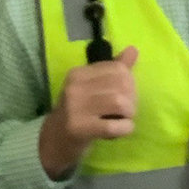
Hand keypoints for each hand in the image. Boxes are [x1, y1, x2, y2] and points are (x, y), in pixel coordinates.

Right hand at [38, 46, 138, 177]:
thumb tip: (133, 49)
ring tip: (123, 120)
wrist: (55, 139)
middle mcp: (75, 87)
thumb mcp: (92, 88)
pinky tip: (122, 130)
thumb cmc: (79, 112)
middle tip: (126, 111)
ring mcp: (75, 108)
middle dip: (132, 99)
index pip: (117, 68)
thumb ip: (113, 69)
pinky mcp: (79, 128)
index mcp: (79, 73)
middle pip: (121, 85)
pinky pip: (113, 126)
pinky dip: (125, 128)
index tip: (125, 95)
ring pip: (119, 103)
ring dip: (129, 114)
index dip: (130, 82)